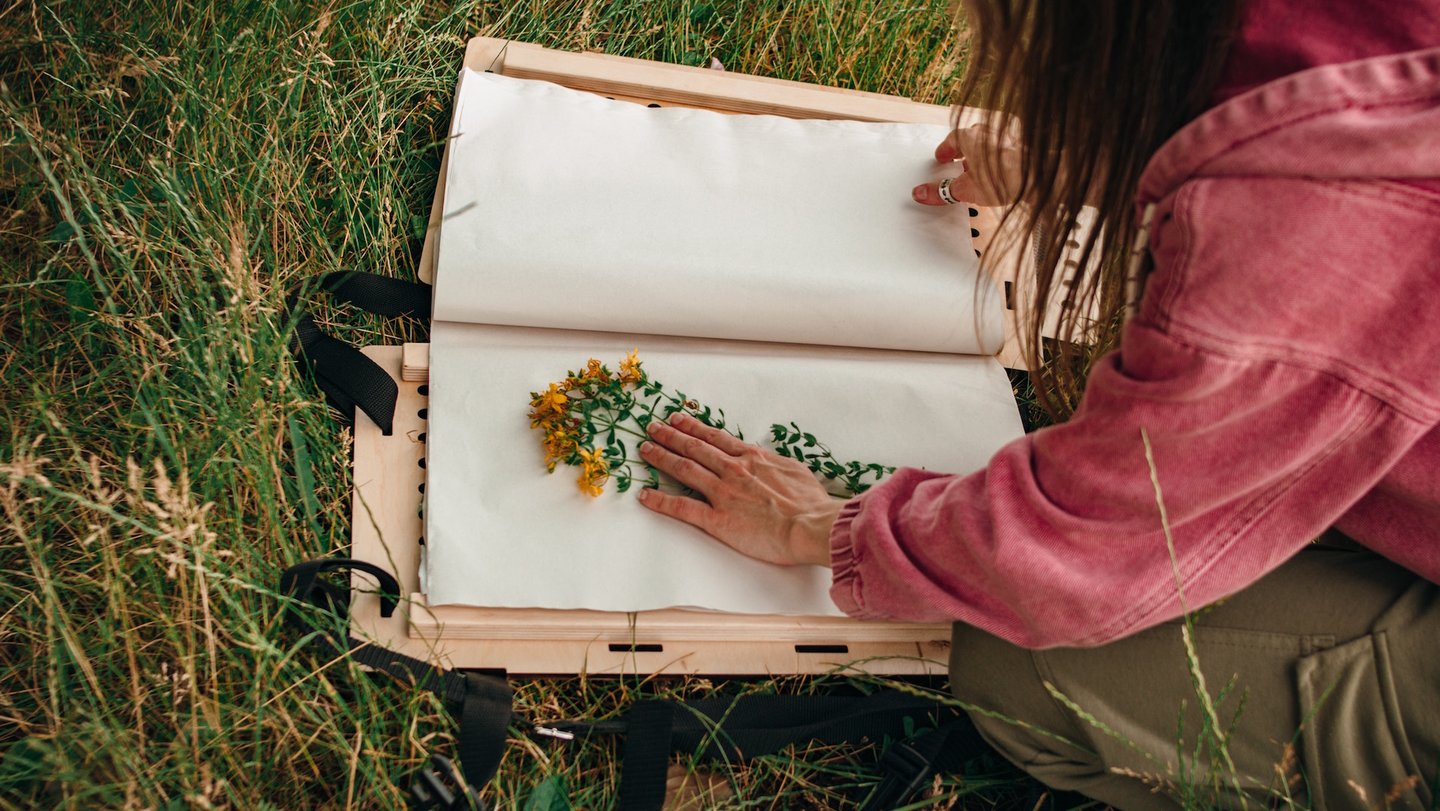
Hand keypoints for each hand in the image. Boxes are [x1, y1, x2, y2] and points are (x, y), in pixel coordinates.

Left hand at [636, 413, 838, 566]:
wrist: (811, 524)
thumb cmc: (809, 502)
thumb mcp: (793, 470)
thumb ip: (773, 464)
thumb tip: (767, 461)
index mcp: (752, 458)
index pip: (714, 437)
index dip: (692, 427)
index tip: (677, 419)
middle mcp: (733, 470)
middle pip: (694, 447)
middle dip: (670, 436)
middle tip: (652, 427)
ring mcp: (723, 493)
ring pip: (684, 469)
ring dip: (662, 457)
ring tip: (645, 450)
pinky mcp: (717, 519)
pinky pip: (682, 507)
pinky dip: (661, 500)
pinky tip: (645, 496)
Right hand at [911, 123, 1020, 207]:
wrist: (1038, 176)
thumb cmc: (1003, 177)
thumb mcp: (966, 189)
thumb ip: (942, 191)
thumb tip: (920, 193)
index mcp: (971, 137)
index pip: (952, 138)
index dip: (945, 149)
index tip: (941, 157)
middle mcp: (988, 133)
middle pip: (970, 137)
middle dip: (962, 150)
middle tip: (957, 163)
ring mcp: (1007, 137)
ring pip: (988, 142)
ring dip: (980, 154)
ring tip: (978, 171)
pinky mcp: (1021, 147)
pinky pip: (1003, 149)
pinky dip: (996, 158)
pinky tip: (998, 173)